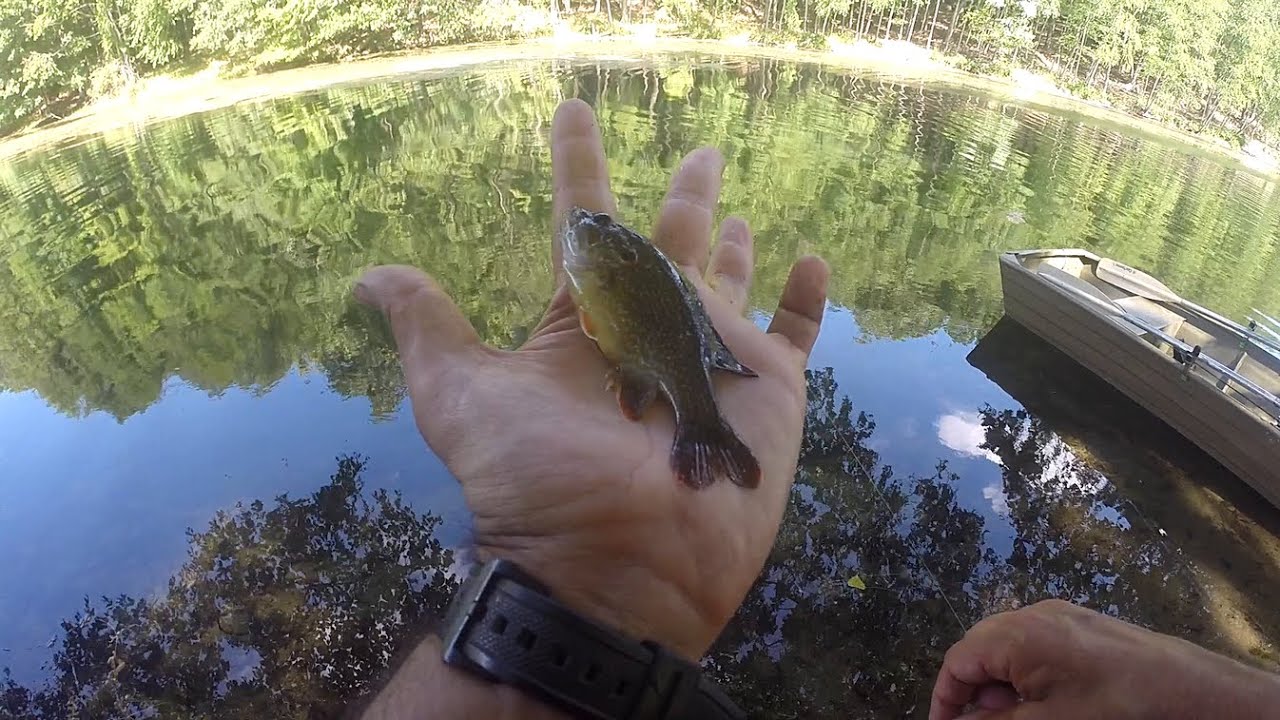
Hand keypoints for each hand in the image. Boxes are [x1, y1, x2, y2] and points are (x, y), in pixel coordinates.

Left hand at [354, 98, 828, 659]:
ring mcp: (710, 357)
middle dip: (682, 199)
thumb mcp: (463, 395)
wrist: (617, 564)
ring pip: (727, 281)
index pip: (584, 223)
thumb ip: (426, 328)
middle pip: (667, 244)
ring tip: (736, 204)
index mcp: (584, 322)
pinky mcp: (767, 390)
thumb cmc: (538, 478)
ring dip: (732, 241)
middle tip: (701, 151)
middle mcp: (648, 330)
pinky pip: (793, 334)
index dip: (578, 165)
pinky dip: (805, 300)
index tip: (573, 113)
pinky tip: (810, 261)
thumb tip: (365, 278)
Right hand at [929, 599, 1279, 719]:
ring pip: (1005, 644)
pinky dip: (1025, 669)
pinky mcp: (1079, 623)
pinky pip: (1033, 640)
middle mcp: (1031, 614)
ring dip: (999, 681)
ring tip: (1017, 713)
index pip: (958, 660)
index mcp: (1016, 634)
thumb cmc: (1114, 704)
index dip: (946, 697)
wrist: (1184, 687)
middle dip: (973, 688)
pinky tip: (1044, 697)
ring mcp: (1058, 614)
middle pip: (978, 647)